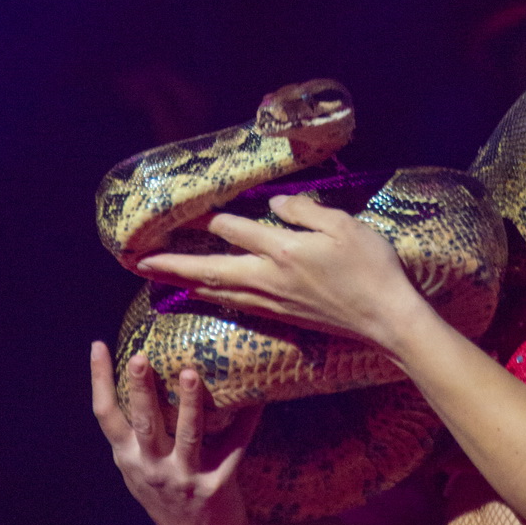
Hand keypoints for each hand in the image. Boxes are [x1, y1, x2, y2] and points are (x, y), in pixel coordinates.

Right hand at [90, 342, 261, 524]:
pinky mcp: (216, 484)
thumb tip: (136, 371)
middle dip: (141, 390)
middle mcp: (152, 468)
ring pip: (187, 435)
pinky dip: (246, 421)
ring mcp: (184, 477)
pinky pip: (234, 446)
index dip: (99, 381)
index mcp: (129, 458)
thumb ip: (135, 433)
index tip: (98, 346)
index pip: (106, 416)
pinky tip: (257, 399)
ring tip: (191, 373)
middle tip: (139, 358)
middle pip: (145, 423)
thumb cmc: (166, 490)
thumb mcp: (139, 467)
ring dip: (188, 403)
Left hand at [137, 194, 425, 353]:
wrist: (386, 319)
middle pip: (209, 269)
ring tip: (159, 277)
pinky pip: (236, 304)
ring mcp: (273, 302)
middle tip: (139, 261)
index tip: (183, 211)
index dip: (207, 218)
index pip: (234, 229)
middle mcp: (269, 278)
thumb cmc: (372, 267)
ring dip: (184, 282)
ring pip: (217, 291)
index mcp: (284, 250)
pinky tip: (204, 294)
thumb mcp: (344, 225)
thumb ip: (305, 211)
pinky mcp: (281, 316)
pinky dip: (212, 296)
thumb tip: (273, 205)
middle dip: (171, 265)